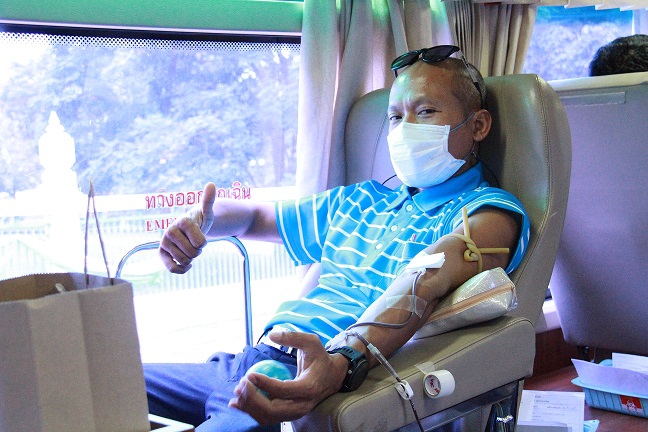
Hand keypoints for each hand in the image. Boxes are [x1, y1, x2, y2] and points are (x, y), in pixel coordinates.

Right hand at [158, 183, 215, 272]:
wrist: (190, 230)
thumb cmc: (200, 220)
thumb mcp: (207, 212)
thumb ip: (208, 200)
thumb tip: (211, 184)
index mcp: (182, 221)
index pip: (200, 243)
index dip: (203, 243)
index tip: (200, 235)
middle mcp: (169, 230)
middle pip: (193, 253)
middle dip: (198, 251)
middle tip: (194, 242)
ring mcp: (164, 242)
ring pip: (185, 261)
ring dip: (191, 259)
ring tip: (188, 248)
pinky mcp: (161, 253)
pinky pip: (173, 269)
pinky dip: (182, 269)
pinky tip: (186, 263)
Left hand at [228, 329, 347, 424]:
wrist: (332, 376)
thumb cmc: (319, 357)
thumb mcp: (311, 342)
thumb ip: (292, 337)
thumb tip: (271, 334)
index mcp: (309, 387)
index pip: (284, 390)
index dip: (264, 384)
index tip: (249, 375)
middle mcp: (302, 405)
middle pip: (273, 409)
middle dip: (253, 399)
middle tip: (241, 383)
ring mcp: (295, 413)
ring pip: (268, 417)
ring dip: (249, 406)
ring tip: (236, 392)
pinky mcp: (289, 415)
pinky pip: (268, 417)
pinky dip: (251, 412)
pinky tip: (237, 403)